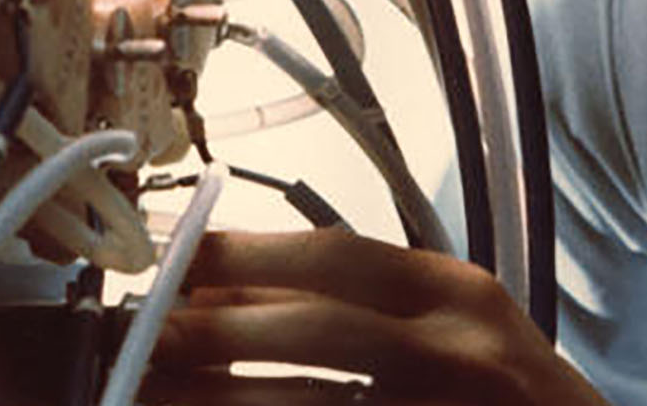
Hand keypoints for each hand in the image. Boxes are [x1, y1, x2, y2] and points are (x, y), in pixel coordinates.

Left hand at [145, 229, 606, 405]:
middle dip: (215, 331)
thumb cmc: (505, 399)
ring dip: (219, 399)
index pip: (335, 256)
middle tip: (141, 332)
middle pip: (315, 329)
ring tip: (147, 389)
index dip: (242, 256)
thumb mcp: (452, 330)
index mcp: (457, 294)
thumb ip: (360, 305)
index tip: (171, 256)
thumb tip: (229, 289)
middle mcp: (460, 354)